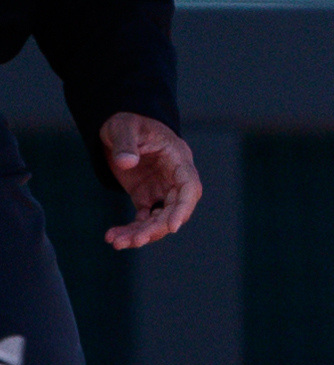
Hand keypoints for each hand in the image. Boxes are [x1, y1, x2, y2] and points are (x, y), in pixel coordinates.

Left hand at [99, 113, 199, 249]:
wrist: (119, 127)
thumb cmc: (127, 122)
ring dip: (142, 234)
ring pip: (159, 219)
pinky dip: (131, 230)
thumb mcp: (124, 127)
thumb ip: (126, 144)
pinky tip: (113, 237)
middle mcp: (174, 178)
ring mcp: (161, 189)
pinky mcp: (146, 196)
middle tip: (134, 241)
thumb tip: (126, 163)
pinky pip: (144, 219)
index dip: (183, 208)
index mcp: (178, 159)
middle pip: (175, 209)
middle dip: (157, 228)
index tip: (172, 227)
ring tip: (117, 242)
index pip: (189, 188)